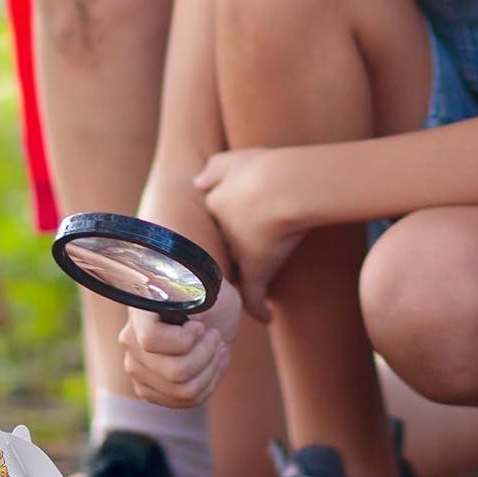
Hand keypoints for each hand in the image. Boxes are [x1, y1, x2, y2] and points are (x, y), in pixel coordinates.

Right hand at [117, 284, 241, 407]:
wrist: (205, 314)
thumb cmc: (206, 297)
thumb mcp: (206, 288)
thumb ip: (192, 296)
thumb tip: (182, 302)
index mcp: (139, 311)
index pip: (152, 339)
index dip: (184, 339)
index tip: (200, 326)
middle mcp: (130, 342)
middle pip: (174, 372)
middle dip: (206, 355)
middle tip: (215, 337)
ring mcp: (137, 369)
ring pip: (183, 391)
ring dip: (210, 369)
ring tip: (217, 349)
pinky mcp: (148, 389)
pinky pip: (186, 401)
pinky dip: (208, 383)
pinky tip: (211, 364)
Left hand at [194, 148, 306, 321]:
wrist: (281, 188)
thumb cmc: (264, 170)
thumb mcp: (234, 159)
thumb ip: (214, 168)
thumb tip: (196, 183)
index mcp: (216, 203)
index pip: (215, 220)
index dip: (220, 227)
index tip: (223, 234)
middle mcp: (222, 232)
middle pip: (219, 251)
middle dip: (219, 260)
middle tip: (223, 268)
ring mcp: (238, 254)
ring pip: (232, 274)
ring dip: (236, 284)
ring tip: (240, 294)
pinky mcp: (257, 271)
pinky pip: (254, 296)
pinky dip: (258, 308)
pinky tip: (266, 317)